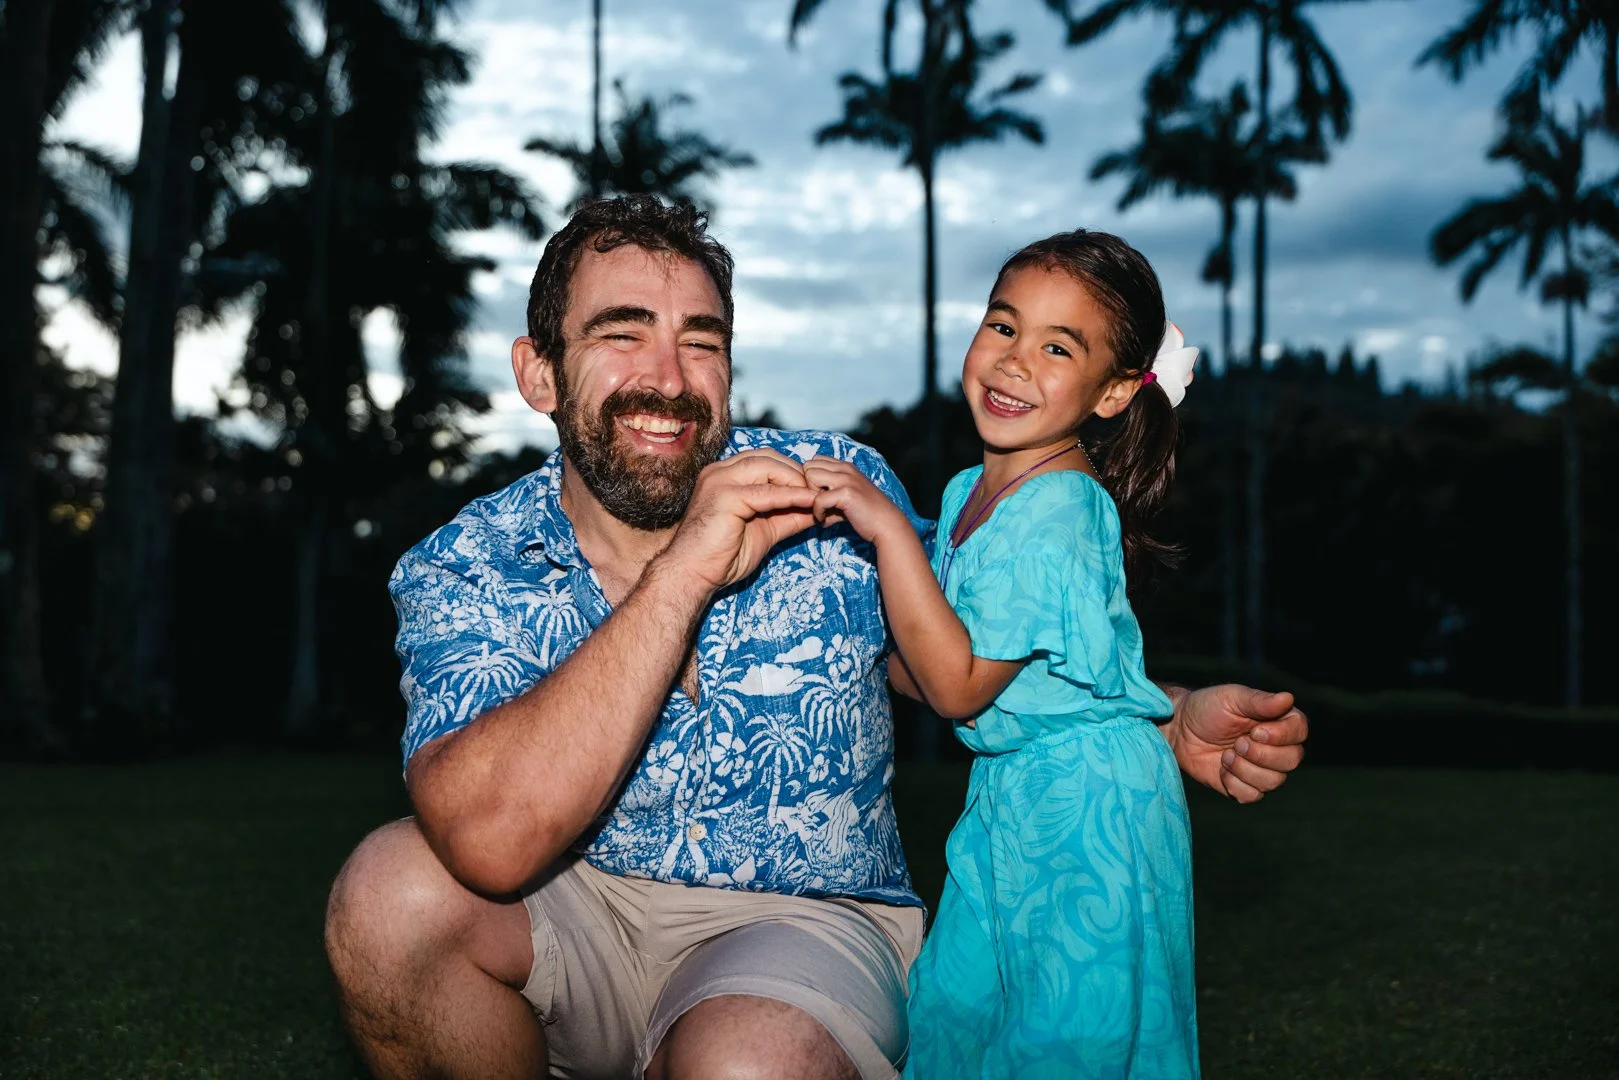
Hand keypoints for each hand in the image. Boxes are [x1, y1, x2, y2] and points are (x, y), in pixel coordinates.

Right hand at [659, 450, 818, 593]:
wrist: (693, 575)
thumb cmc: (722, 556)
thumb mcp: (764, 529)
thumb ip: (788, 515)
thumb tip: (817, 509)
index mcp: (725, 475)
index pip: (765, 459)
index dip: (792, 471)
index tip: (814, 487)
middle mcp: (720, 471)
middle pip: (769, 457)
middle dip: (797, 472)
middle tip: (819, 490)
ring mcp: (720, 481)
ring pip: (769, 466)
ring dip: (796, 480)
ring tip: (815, 496)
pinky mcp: (725, 496)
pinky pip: (767, 492)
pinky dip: (791, 495)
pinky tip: (808, 502)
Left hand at [803, 456, 907, 543]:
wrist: (887, 525)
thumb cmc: (866, 514)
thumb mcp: (846, 497)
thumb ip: (828, 493)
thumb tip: (807, 499)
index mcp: (845, 466)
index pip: (814, 461)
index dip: (811, 480)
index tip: (819, 497)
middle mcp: (845, 468)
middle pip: (809, 466)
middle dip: (809, 486)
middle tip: (820, 504)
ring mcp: (847, 479)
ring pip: (810, 476)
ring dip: (811, 497)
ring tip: (822, 511)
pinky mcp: (847, 493)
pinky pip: (818, 499)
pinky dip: (818, 513)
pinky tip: (826, 521)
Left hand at [1165, 684, 1307, 802]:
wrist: (1179, 730)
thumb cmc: (1207, 708)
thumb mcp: (1231, 698)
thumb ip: (1259, 701)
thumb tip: (1288, 697)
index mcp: (1278, 721)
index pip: (1300, 731)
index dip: (1281, 736)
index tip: (1256, 731)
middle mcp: (1276, 746)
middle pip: (1292, 760)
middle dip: (1261, 754)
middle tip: (1237, 743)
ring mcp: (1262, 768)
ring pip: (1273, 781)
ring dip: (1244, 769)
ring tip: (1226, 754)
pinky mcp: (1245, 786)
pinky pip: (1252, 795)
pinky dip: (1234, 784)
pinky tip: (1222, 769)